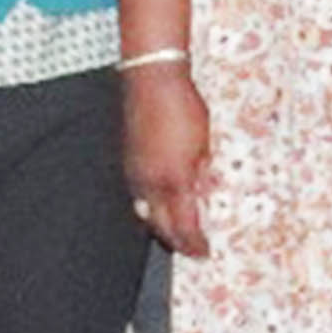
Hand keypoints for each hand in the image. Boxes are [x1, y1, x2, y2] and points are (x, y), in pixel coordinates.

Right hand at [123, 65, 216, 258]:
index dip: (194, 243)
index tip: (204, 252)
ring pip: (145, 211)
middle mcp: (149, 181)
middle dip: (176, 242)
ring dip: (161, 226)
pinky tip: (161, 206)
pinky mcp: (127, 160)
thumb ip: (203, 173)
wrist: (152, 80)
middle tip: (192, 250)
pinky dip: (151, 207)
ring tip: (178, 234)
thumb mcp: (205, 144)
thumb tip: (205, 195)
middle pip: (160, 225)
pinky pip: (138, 195)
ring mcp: (134, 171)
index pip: (184, 224)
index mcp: (173, 179)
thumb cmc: (184, 107)